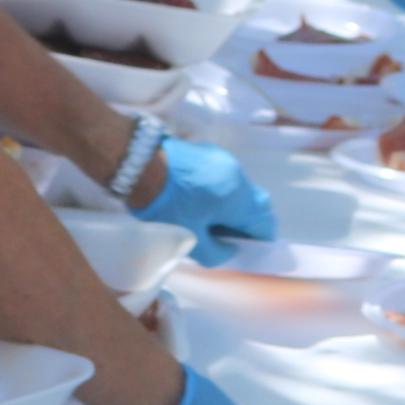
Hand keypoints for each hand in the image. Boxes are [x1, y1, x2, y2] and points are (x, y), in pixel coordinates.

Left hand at [133, 135, 275, 259]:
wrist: (139, 166)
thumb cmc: (166, 207)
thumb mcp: (191, 241)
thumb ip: (217, 253)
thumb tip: (230, 249)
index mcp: (239, 199)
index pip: (265, 224)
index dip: (259, 241)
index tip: (245, 249)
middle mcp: (239, 176)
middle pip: (257, 204)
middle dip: (247, 223)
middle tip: (226, 237)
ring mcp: (225, 159)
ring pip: (240, 189)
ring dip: (232, 206)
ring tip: (207, 218)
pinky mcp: (209, 150)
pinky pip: (224, 176)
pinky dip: (219, 191)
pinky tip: (196, 198)